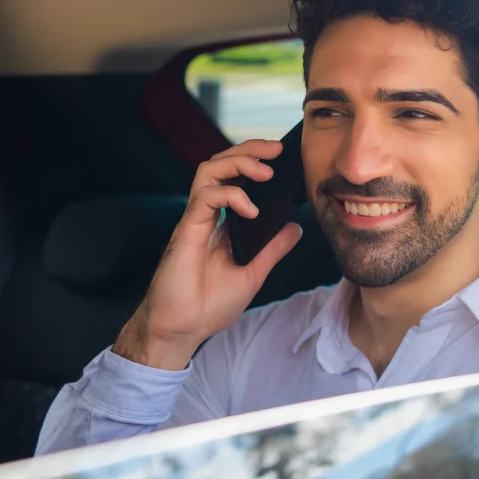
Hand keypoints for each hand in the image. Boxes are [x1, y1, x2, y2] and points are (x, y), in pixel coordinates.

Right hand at [114, 139, 302, 369]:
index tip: (280, 155)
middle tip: (277, 148)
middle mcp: (206, 215)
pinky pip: (205, 197)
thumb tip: (296, 226)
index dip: (254, 160)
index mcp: (220, 222)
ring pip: (209, 170)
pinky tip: (251, 209)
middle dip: (248, 150)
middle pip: (220, 164)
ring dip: (238, 163)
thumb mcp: (253, 274)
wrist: (182, 329)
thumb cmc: (208, 306)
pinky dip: (231, 195)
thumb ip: (273, 249)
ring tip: (265, 171)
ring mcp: (195, 220)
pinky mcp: (186, 229)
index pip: (234, 177)